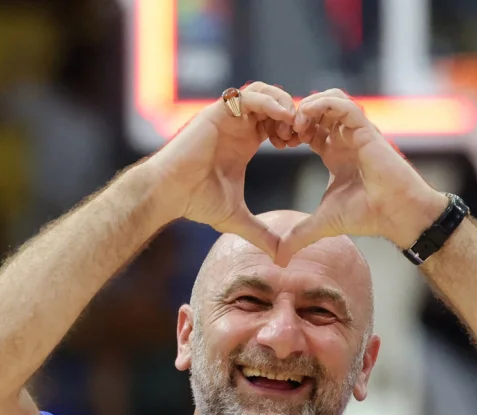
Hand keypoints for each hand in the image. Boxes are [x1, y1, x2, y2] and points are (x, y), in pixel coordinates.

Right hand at [146, 82, 301, 258]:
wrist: (169, 193)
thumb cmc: (196, 202)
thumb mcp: (237, 218)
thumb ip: (261, 234)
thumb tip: (281, 259)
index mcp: (246, 141)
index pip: (278, 122)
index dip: (295, 129)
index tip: (307, 145)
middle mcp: (238, 125)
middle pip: (275, 102)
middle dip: (294, 114)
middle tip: (304, 133)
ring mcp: (228, 116)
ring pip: (264, 92)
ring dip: (283, 104)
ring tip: (294, 124)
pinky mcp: (217, 112)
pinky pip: (249, 96)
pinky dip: (269, 102)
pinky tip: (282, 118)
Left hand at [275, 89, 448, 265]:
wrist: (397, 215)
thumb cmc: (368, 215)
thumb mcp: (324, 223)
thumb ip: (300, 235)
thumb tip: (278, 258)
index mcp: (335, 153)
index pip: (309, 129)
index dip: (290, 131)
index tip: (276, 143)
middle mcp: (345, 139)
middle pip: (316, 109)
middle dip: (295, 115)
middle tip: (281, 130)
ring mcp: (356, 132)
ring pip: (329, 99)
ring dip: (308, 106)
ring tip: (295, 124)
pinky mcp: (366, 129)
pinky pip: (342, 104)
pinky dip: (322, 104)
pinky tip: (306, 118)